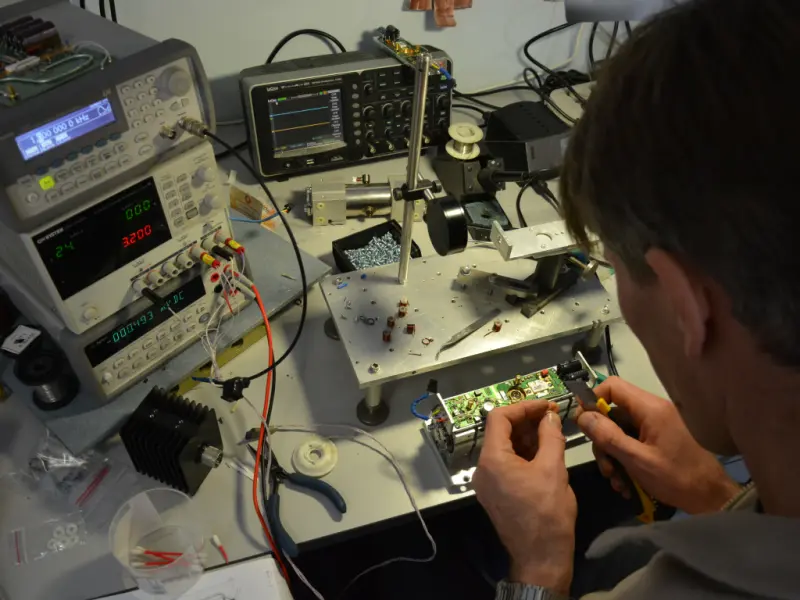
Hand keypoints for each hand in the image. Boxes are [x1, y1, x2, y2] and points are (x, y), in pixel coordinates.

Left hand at [473, 401, 575, 593]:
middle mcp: (483, 469)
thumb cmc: (547, 514)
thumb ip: (550, 436)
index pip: (500, 417)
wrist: (541, 558)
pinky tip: (545, 453)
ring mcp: (488, 483)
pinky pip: (507, 464)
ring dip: (527, 438)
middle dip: (527, 422)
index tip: (547, 406)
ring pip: (505, 448)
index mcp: (492, 459)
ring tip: (553, 435)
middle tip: (553, 418)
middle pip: (501, 432)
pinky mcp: (496, 494)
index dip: (524, 407)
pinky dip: (525, 454)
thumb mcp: (553, 469)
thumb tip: (550, 416)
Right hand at [576, 377, 740, 514]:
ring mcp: (657, 425)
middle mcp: (653, 411)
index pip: (612, 386)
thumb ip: (608, 436)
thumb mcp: (637, 459)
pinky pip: (632, 441)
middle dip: (603, 441)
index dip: (593, 400)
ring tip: (617, 482)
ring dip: (613, 455)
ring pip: (620, 431)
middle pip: (613, 413)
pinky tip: (626, 483)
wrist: (713, 499)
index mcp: (650, 408)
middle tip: (606, 468)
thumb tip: (582, 416)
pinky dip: (625, 460)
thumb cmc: (677, 477)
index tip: (583, 425)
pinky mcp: (660, 439)